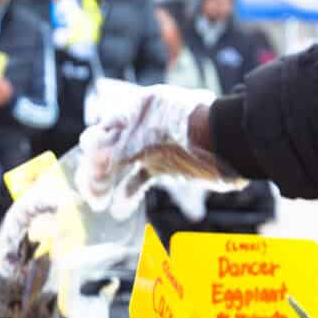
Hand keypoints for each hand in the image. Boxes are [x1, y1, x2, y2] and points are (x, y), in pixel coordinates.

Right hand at [75, 83, 221, 212]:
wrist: (229, 144)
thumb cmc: (194, 127)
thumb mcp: (153, 126)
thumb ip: (121, 137)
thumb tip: (88, 147)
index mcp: (139, 108)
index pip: (105, 127)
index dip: (95, 146)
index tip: (93, 163)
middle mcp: (142, 127)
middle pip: (107, 148)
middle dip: (95, 169)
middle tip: (91, 189)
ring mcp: (151, 148)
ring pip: (118, 167)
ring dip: (104, 183)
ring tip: (98, 201)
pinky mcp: (162, 167)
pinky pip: (138, 181)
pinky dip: (127, 195)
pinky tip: (118, 208)